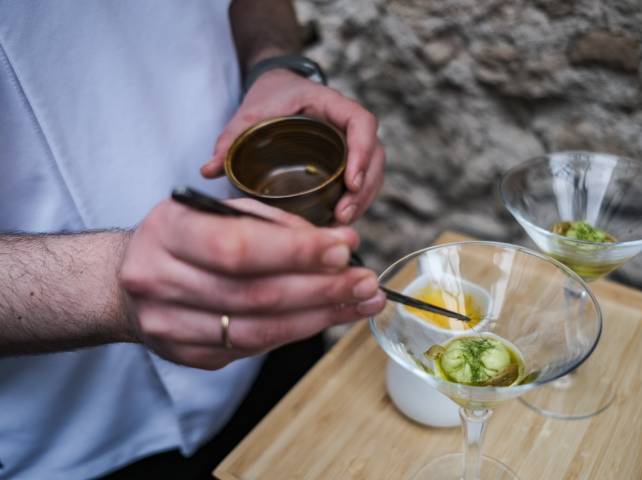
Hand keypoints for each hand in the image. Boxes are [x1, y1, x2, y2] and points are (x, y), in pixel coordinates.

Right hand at [119, 198, 384, 369]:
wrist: (127, 282)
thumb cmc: (185, 238)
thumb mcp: (221, 212)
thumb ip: (277, 225)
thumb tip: (340, 244)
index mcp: (168, 232)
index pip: (239, 247)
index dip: (297, 251)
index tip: (344, 248)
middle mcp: (160, 280)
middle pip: (255, 294)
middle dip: (322, 289)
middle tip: (366, 283)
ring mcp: (170, 325)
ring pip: (258, 330)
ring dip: (319, 317)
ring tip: (360, 303)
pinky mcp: (187, 354)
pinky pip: (252, 348)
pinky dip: (296, 332)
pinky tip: (326, 317)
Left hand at [201, 69, 384, 223]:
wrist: (278, 88)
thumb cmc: (270, 96)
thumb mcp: (250, 112)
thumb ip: (231, 137)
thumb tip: (207, 170)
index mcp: (332, 104)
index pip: (362, 122)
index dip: (363, 151)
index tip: (351, 180)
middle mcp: (348, 124)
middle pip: (375, 155)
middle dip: (365, 188)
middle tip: (344, 214)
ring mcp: (351, 144)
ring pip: (373, 173)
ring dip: (363, 200)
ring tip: (342, 224)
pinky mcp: (347, 162)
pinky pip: (362, 182)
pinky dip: (356, 203)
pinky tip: (339, 223)